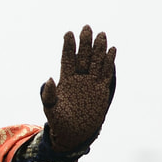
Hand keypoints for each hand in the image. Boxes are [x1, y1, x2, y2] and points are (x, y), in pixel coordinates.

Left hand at [40, 25, 115, 153]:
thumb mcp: (51, 110)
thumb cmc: (59, 123)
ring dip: (98, 49)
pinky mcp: (101, 90)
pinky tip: (112, 50)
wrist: (74, 134)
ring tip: (101, 34)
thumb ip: (48, 95)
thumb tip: (49, 78)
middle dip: (84, 43)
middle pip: (82, 57)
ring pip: (95, 62)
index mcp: (65, 80)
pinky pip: (106, 73)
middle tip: (86, 27)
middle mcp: (79, 79)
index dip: (68, 47)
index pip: (67, 60)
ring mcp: (91, 83)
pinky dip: (109, 62)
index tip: (68, 33)